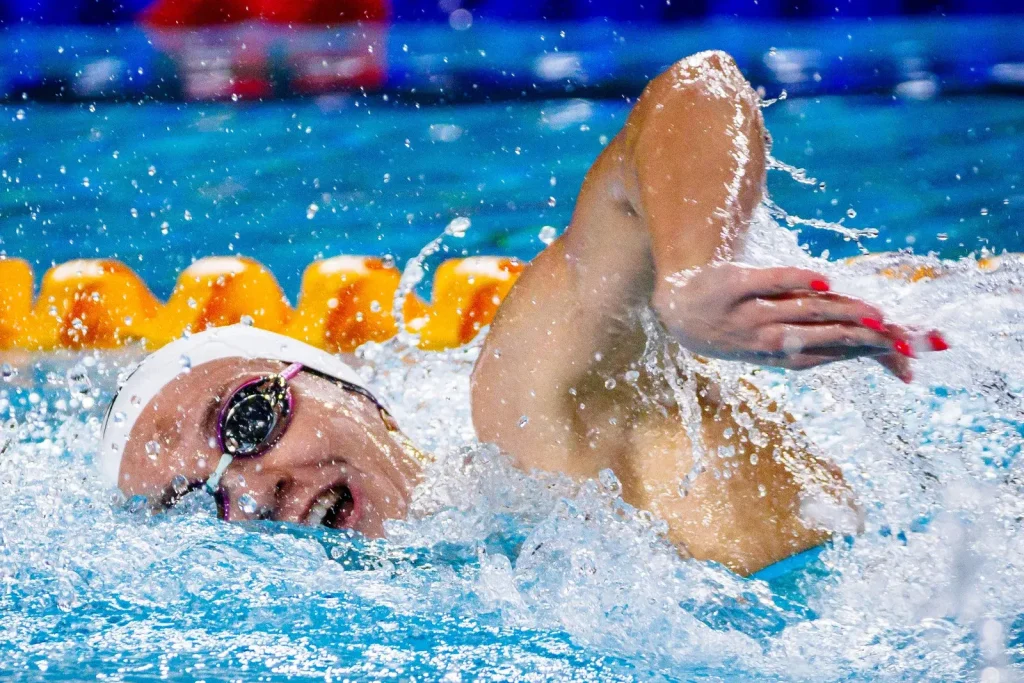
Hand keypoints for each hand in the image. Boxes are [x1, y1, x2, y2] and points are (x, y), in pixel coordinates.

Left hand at [652, 263, 947, 381]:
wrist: (682, 310)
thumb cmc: (747, 324)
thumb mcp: (784, 342)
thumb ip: (834, 343)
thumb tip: (889, 355)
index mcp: (787, 356)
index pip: (839, 355)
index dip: (875, 354)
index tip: (911, 355)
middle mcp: (770, 340)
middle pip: (828, 337)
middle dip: (868, 339)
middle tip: (907, 340)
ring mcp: (751, 314)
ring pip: (805, 311)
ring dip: (844, 312)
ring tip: (879, 315)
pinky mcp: (733, 285)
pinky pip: (769, 281)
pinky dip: (795, 281)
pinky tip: (824, 282)